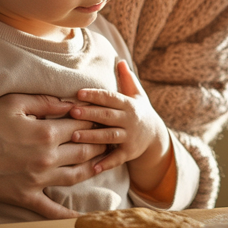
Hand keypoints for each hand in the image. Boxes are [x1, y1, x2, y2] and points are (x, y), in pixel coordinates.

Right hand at [0, 93, 108, 218]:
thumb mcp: (14, 102)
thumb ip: (46, 102)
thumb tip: (70, 103)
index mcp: (46, 134)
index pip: (81, 125)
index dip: (94, 119)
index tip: (103, 115)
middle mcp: (46, 160)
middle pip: (85, 151)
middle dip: (101, 142)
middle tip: (111, 137)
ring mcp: (37, 181)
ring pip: (76, 177)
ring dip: (94, 169)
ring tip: (105, 162)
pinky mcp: (25, 198)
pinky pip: (51, 209)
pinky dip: (67, 214)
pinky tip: (81, 217)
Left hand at [70, 61, 172, 192]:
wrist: (155, 135)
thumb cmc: (138, 110)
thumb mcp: (136, 94)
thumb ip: (126, 78)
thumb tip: (119, 60)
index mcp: (128, 104)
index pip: (110, 98)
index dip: (95, 95)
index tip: (79, 93)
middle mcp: (130, 120)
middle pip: (108, 116)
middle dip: (90, 114)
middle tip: (72, 112)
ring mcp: (130, 137)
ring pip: (110, 137)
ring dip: (92, 137)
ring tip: (74, 136)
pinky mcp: (130, 152)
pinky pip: (117, 158)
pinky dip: (106, 163)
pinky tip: (92, 167)